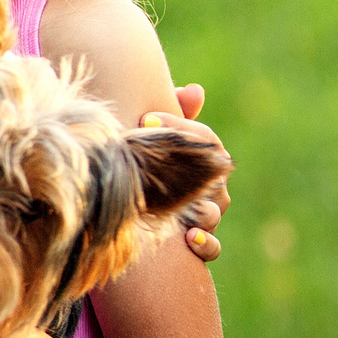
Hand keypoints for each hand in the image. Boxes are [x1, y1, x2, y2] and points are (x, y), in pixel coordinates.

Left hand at [155, 84, 232, 262]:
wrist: (121, 217)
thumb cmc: (139, 170)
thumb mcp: (148, 143)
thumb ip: (170, 117)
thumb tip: (195, 90)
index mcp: (201, 160)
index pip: (207, 139)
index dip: (182, 127)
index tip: (146, 118)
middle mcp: (209, 189)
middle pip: (215, 177)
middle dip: (194, 170)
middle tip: (166, 166)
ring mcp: (206, 217)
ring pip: (214, 213)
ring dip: (202, 210)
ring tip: (187, 209)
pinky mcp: (197, 245)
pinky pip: (212, 247)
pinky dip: (205, 244)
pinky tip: (189, 238)